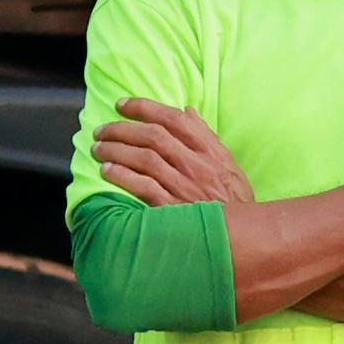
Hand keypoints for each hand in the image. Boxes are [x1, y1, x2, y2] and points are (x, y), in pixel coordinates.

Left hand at [92, 97, 244, 208]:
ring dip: (116, 150)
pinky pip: (144, 187)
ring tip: (98, 149)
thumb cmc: (234, 200)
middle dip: (121, 129)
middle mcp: (197, 166)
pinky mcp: (173, 210)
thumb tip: (187, 111)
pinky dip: (123, 176)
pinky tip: (107, 171)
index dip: (144, 107)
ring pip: (144, 159)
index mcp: (210, 151)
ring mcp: (185, 187)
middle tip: (101, 130)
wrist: (244, 238)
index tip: (121, 105)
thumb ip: (206, 136)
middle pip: (153, 136)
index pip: (174, 119)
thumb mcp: (228, 164)